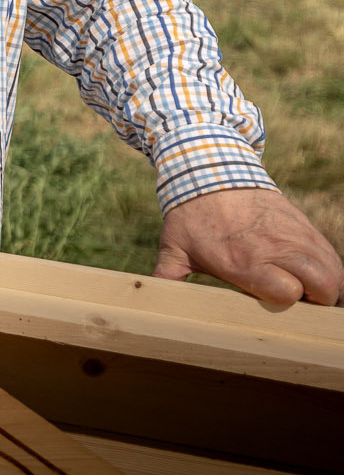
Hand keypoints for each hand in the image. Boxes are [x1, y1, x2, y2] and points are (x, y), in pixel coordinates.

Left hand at [155, 188, 342, 306]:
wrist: (211, 171)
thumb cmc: (190, 215)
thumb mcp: (174, 247)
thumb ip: (168, 276)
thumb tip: (149, 297)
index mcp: (244, 262)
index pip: (287, 293)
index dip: (285, 303)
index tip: (273, 303)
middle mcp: (274, 249)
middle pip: (322, 285)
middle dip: (316, 300)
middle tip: (299, 303)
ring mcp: (293, 235)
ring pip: (333, 270)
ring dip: (327, 285)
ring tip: (309, 291)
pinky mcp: (303, 224)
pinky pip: (330, 253)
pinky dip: (329, 267)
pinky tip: (314, 273)